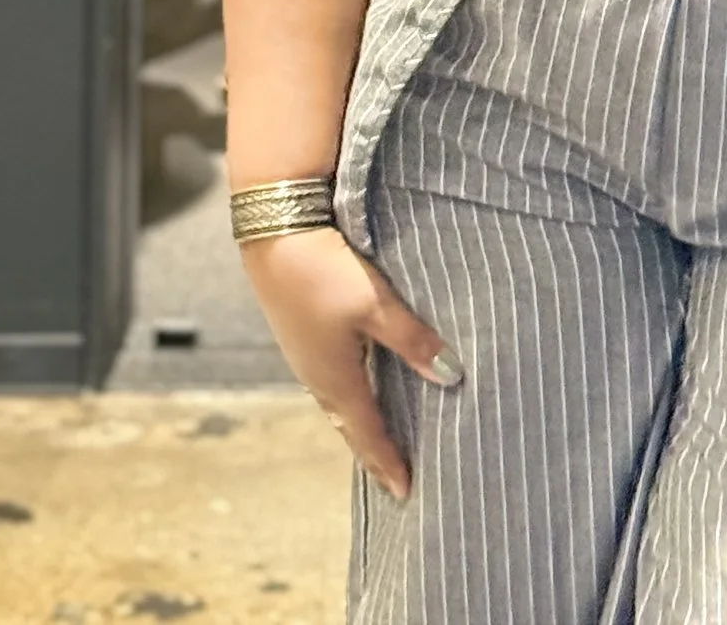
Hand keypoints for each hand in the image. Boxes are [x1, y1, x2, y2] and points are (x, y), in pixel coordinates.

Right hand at [239, 225, 460, 497]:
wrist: (274, 234)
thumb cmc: (326, 271)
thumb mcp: (376, 305)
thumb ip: (413, 341)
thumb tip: (451, 376)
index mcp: (336, 380)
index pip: (368, 435)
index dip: (388, 463)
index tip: (407, 492)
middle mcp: (317, 378)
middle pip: (350, 426)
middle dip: (373, 452)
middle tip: (394, 476)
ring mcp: (305, 357)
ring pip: (338, 403)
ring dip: (360, 424)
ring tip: (380, 439)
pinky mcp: (301, 335)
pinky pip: (329, 381)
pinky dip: (348, 396)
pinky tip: (359, 385)